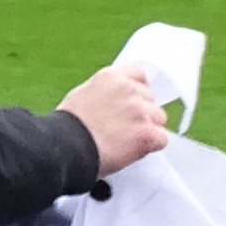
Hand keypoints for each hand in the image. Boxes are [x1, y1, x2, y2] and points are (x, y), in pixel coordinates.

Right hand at [58, 62, 172, 174]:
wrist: (64, 148)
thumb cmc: (66, 128)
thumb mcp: (81, 96)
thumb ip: (105, 93)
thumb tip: (116, 100)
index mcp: (110, 77)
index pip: (139, 76)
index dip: (136, 92)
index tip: (130, 103)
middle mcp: (128, 89)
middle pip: (150, 99)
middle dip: (140, 112)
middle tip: (120, 128)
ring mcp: (140, 110)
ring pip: (158, 119)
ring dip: (146, 129)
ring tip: (123, 140)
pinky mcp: (147, 132)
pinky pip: (162, 138)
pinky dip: (150, 146)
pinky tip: (132, 149)